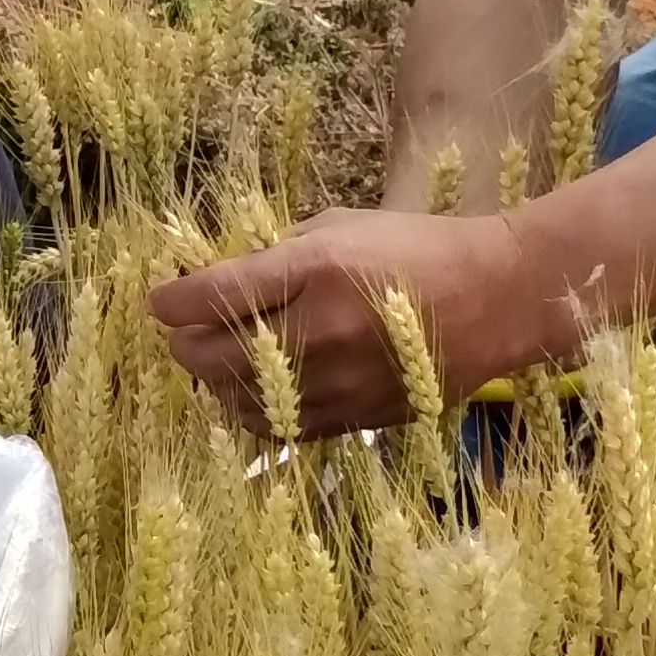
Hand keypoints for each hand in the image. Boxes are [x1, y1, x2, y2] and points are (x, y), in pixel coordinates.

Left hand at [149, 206, 575, 440]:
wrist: (497, 299)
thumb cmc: (417, 247)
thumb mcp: (340, 226)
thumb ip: (277, 254)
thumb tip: (223, 279)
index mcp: (316, 270)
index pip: (214, 295)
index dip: (171, 302)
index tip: (159, 301)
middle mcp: (322, 332)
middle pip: (216, 356)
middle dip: (184, 345)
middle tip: (179, 333)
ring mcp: (340, 382)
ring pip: (242, 399)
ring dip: (214, 382)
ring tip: (213, 361)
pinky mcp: (357, 418)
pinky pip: (281, 428)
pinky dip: (251, 411)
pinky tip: (248, 392)